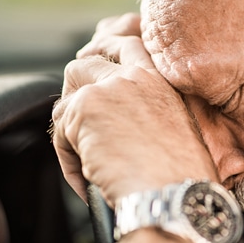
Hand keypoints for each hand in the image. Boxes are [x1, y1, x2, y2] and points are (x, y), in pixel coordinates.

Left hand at [51, 14, 217, 204]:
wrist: (175, 196)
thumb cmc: (182, 181)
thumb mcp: (175, 134)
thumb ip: (147, 113)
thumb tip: (114, 122)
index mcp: (161, 81)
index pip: (127, 46)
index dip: (104, 53)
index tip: (92, 65)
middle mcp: (135, 77)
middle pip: (83, 66)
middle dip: (73, 92)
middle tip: (76, 125)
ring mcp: (107, 89)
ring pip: (65, 102)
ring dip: (71, 134)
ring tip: (90, 166)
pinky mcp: (84, 109)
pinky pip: (61, 133)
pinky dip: (69, 160)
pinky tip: (89, 180)